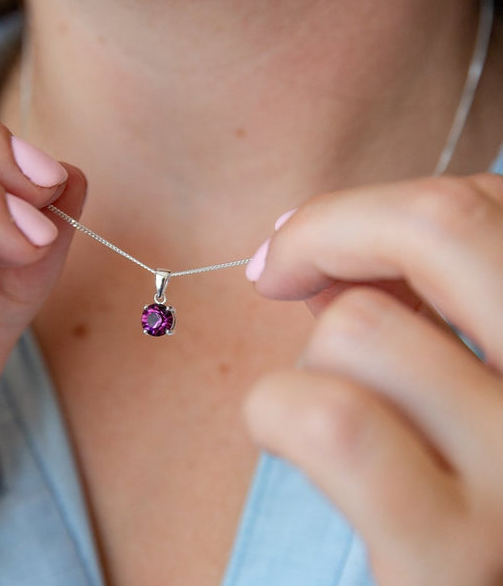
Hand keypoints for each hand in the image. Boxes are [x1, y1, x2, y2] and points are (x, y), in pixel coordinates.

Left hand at [244, 173, 502, 584]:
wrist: (463, 582)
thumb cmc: (453, 472)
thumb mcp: (459, 364)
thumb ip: (415, 292)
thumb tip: (307, 233)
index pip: (478, 205)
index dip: (367, 211)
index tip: (306, 244)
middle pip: (439, 223)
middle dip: (326, 231)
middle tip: (276, 271)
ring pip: (359, 327)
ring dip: (313, 358)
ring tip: (331, 404)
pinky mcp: (454, 565)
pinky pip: (330, 422)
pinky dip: (275, 410)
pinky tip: (281, 430)